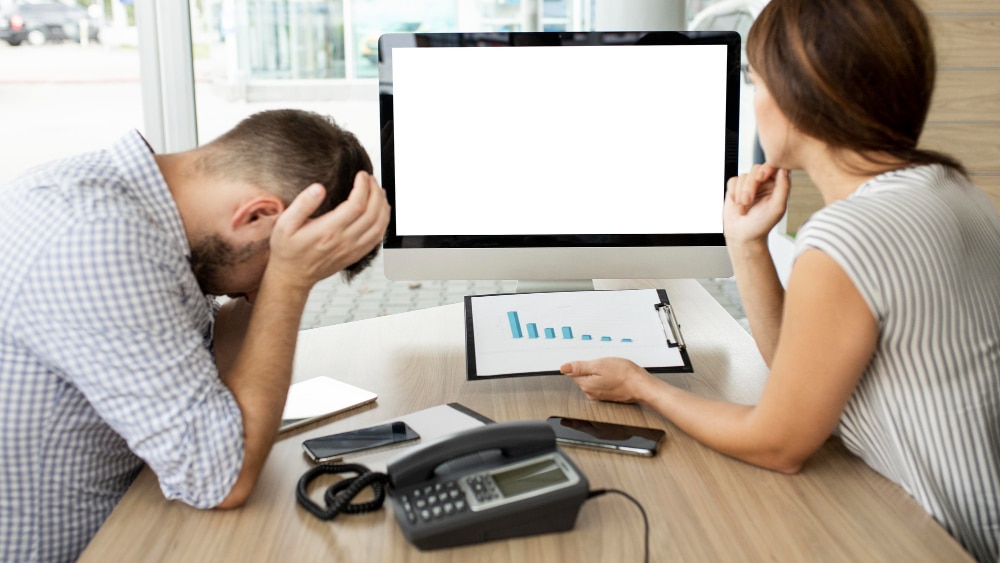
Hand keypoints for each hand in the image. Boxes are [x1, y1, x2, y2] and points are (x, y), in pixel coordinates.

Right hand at [267, 171, 389, 291]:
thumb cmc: (287, 250)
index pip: (356, 205)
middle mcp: (344, 241)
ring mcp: (353, 250)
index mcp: (328, 231)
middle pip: (372, 213)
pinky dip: (384, 222)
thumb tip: (318, 188)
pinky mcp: (356, 255)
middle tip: (370, 179)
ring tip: (378, 190)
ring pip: (379, 225)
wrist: (293, 276)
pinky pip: (377, 238)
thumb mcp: (284, 224)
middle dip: (375, 192)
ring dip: (383, 205)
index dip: (363, 187)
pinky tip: (381, 210)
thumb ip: (302, 204)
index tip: (361, 175)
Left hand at [559, 357, 655, 402]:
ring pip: (592, 378)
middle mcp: (591, 392)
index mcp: (586, 385)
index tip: (589, 358)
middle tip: (603, 361)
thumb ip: (580, 367)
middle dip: (589, 367)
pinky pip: (601, 382)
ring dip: (598, 371)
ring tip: (610, 366)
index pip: (573, 372)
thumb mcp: (599, 365)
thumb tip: (564, 368)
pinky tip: (614, 372)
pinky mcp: (608, 394)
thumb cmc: (624, 375)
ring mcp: (599, 394)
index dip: (579, 363)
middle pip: (582, 376)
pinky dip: (605, 376)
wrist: (641, 386)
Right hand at [723, 164, 789, 245]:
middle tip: (749, 200)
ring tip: (744, 207)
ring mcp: (749, 185)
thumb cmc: (761, 225)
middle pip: (756, 169)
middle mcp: (763, 183)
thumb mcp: (777, 207)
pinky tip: (738, 204)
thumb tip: (784, 169)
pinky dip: (734, 193)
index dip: (766, 168)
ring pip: (743, 176)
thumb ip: (783, 187)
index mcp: (777, 186)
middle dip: (750, 185)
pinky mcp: (736, 188)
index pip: (774, 167)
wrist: (742, 235)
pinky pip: (733, 181)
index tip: (761, 177)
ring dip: (741, 193)